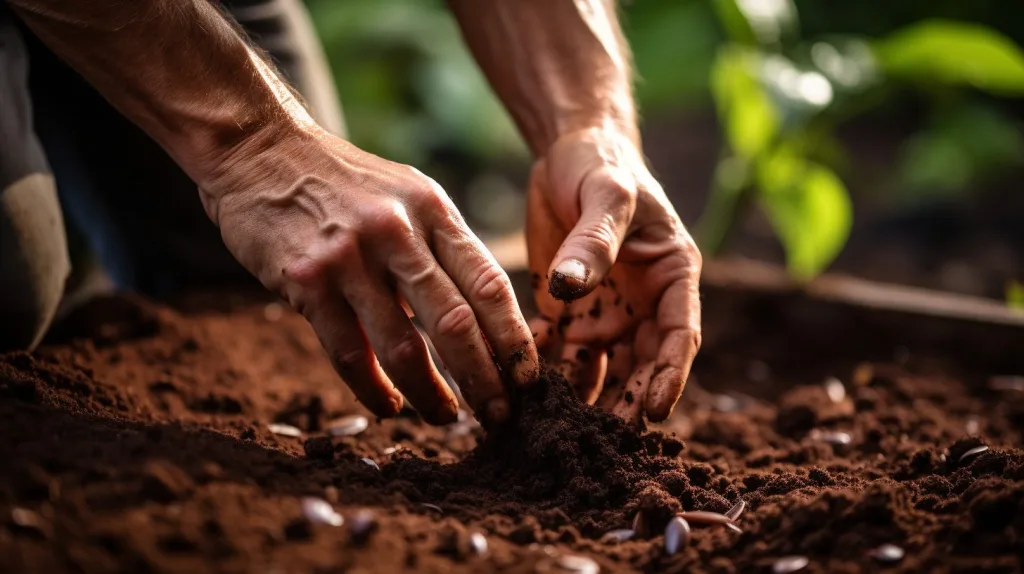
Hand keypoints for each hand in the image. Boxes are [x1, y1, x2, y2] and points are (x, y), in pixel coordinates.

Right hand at [197, 123, 538, 424]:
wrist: (260, 151)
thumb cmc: (344, 183)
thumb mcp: (407, 195)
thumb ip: (442, 247)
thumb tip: (484, 313)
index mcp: (433, 210)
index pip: (489, 283)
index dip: (513, 338)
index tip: (529, 378)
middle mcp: (398, 231)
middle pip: (455, 322)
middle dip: (484, 378)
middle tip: (500, 416)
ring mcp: (350, 256)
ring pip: (403, 345)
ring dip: (430, 393)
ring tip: (446, 418)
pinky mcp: (307, 280)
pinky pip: (348, 351)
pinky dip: (372, 388)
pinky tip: (388, 406)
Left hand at [527, 127, 700, 423]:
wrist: (568, 150)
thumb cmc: (602, 164)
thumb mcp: (606, 194)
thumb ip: (595, 239)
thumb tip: (571, 288)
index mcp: (672, 277)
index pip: (678, 337)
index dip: (668, 377)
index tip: (652, 412)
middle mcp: (643, 304)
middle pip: (639, 366)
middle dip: (623, 405)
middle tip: (600, 445)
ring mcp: (606, 312)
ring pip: (599, 371)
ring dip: (582, 402)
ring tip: (557, 434)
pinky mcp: (568, 312)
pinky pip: (558, 354)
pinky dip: (543, 375)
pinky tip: (519, 396)